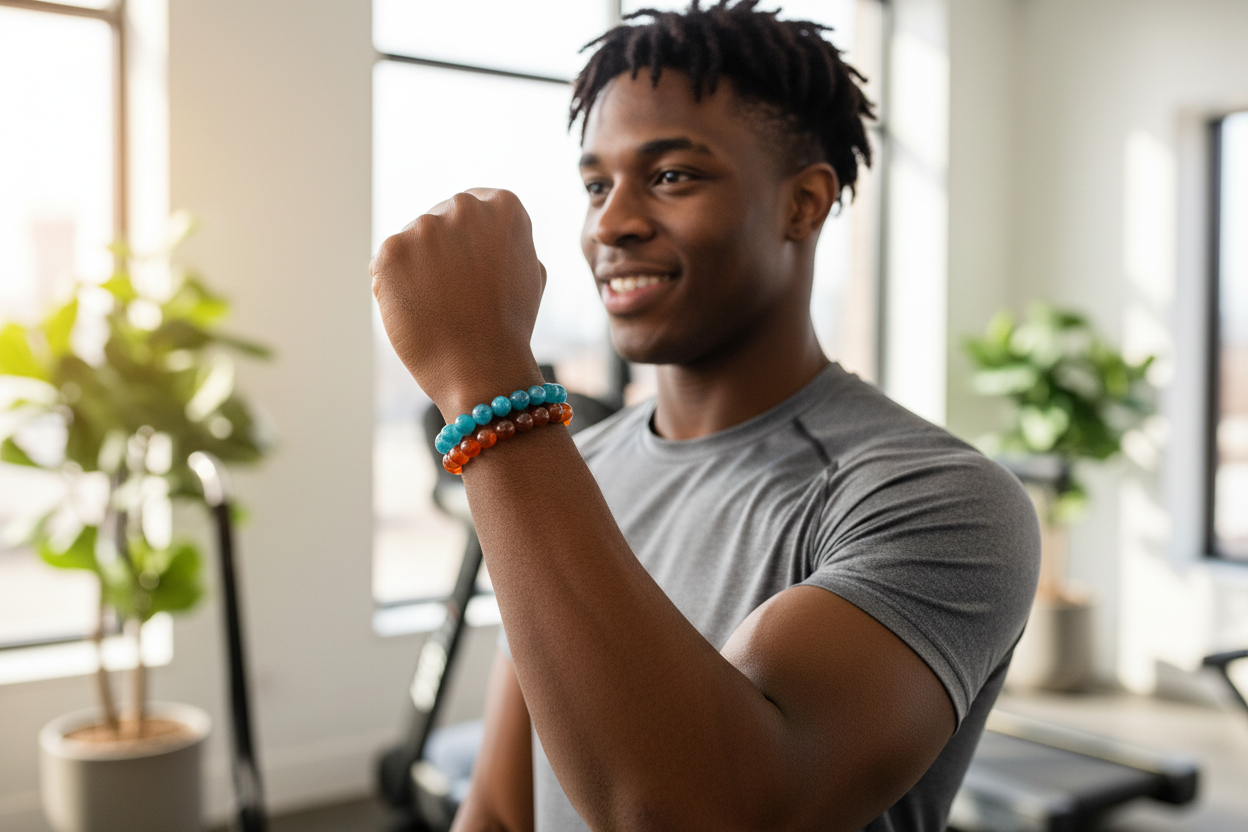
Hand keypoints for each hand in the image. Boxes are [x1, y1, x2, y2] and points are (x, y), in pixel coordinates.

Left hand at [371, 188, 545, 417]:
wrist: (481, 368)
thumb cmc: (509, 326)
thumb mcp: (529, 272)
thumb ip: (507, 240)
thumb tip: (486, 231)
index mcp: (503, 207)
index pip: (479, 203)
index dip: (474, 239)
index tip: (476, 267)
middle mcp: (464, 207)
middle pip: (441, 219)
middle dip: (443, 250)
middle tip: (456, 293)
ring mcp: (424, 227)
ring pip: (412, 243)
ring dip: (418, 269)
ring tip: (439, 306)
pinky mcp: (391, 252)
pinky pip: (387, 264)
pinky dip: (395, 287)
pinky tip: (419, 311)